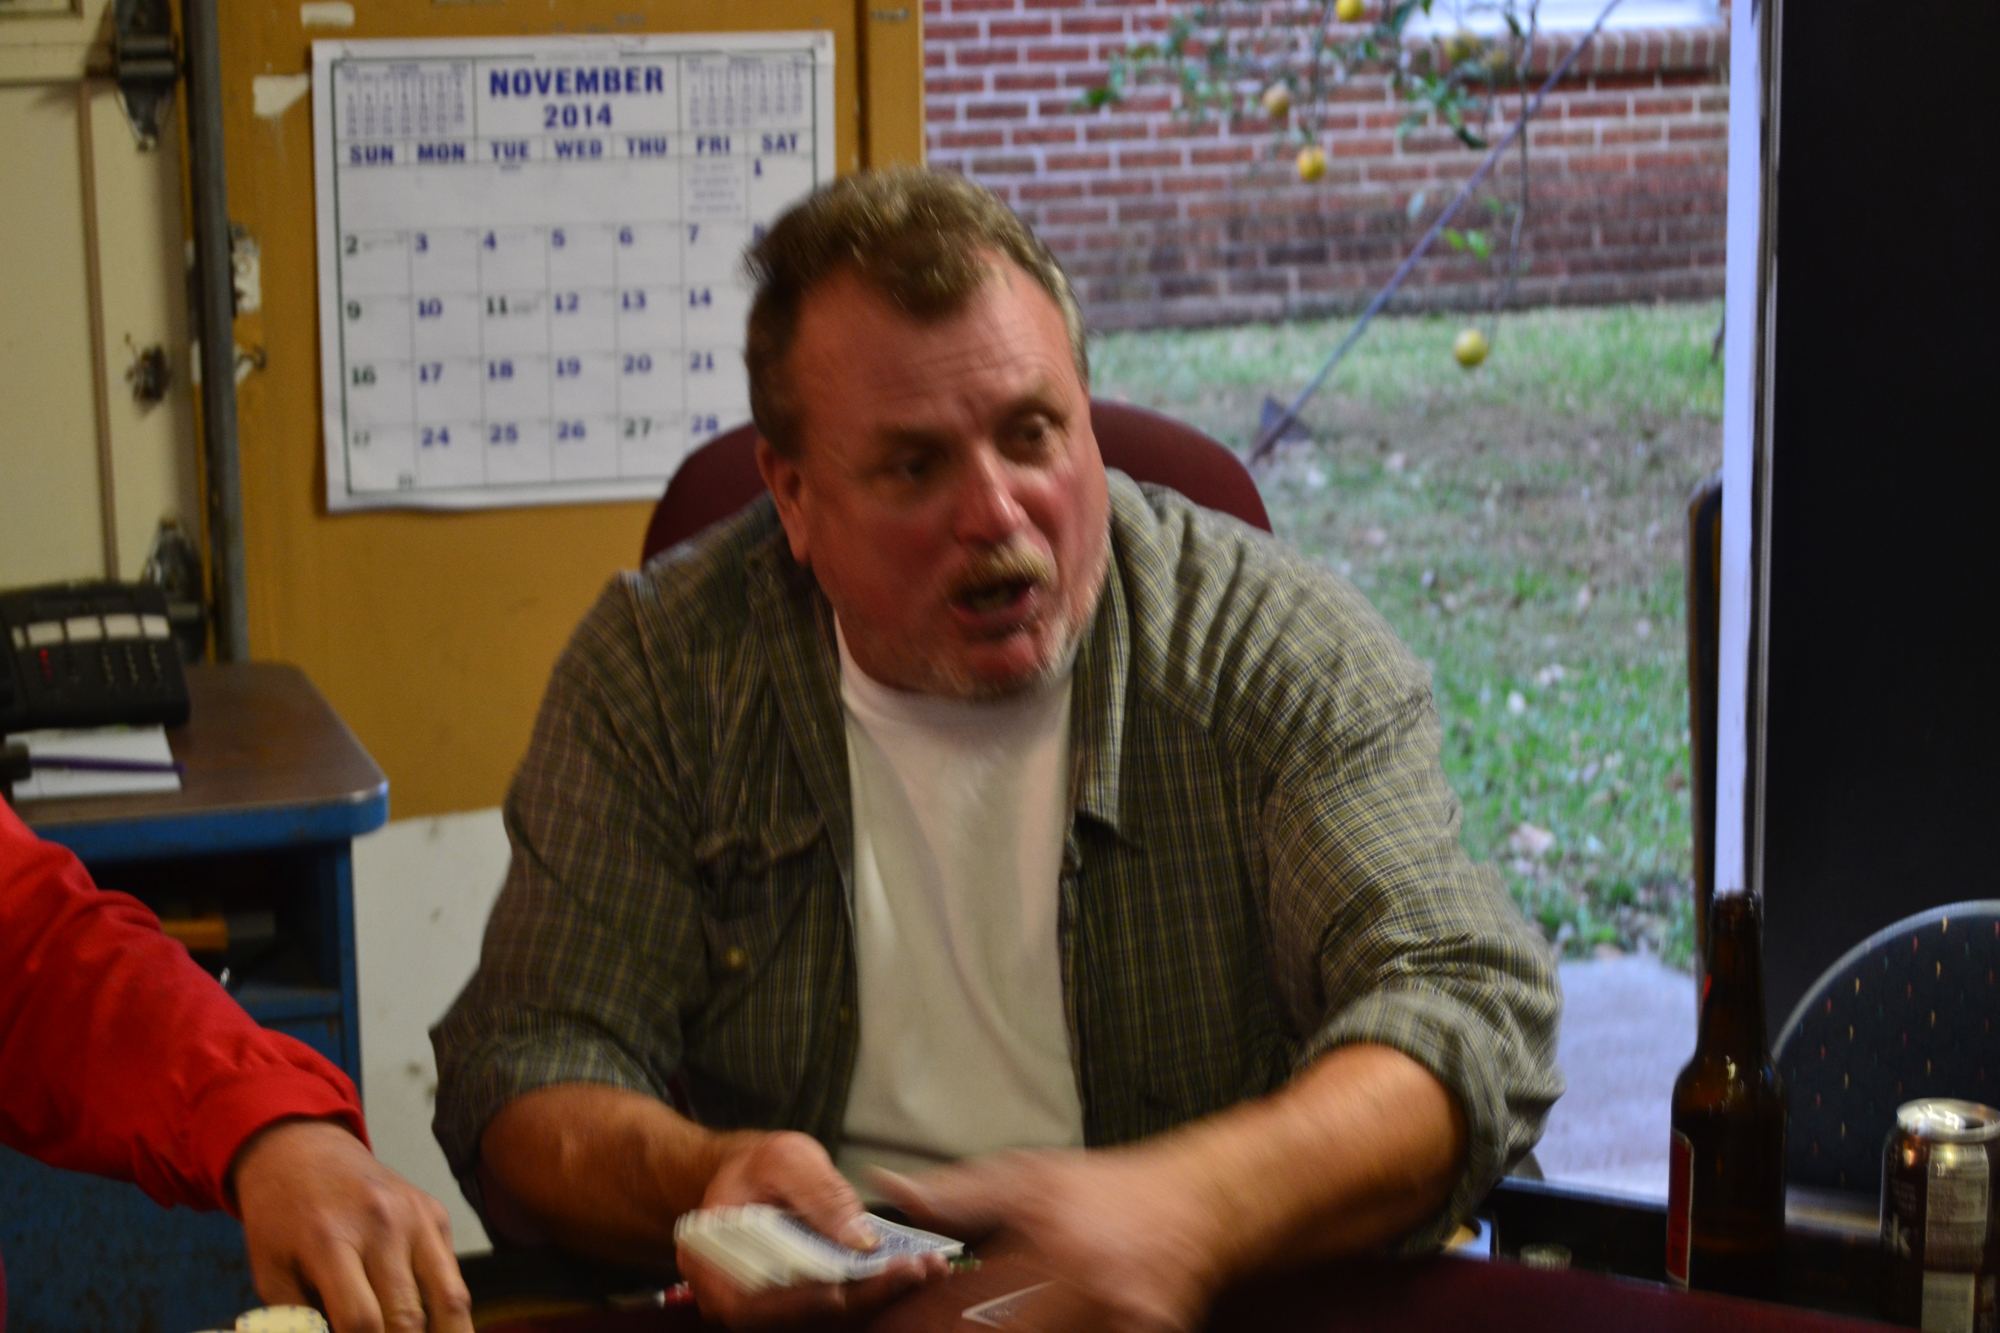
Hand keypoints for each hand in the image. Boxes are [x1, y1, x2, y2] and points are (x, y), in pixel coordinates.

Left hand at [231, 1118, 471, 1332]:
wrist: (304, 1151)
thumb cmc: (281, 1221)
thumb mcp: (270, 1273)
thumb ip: (298, 1323)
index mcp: (329, 1240)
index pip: (360, 1321)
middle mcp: (381, 1224)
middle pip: (409, 1317)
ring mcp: (415, 1216)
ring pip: (449, 1298)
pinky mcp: (435, 1213)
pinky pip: (452, 1275)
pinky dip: (450, 1314)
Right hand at [677, 1129, 946, 1327]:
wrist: (752, 1175)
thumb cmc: (758, 1165)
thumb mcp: (784, 1159)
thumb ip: (819, 1195)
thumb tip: (860, 1241)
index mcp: (713, 1268)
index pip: (757, 1304)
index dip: (804, 1301)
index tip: (850, 1286)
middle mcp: (737, 1301)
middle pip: (801, 1317)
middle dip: (863, 1297)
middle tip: (917, 1271)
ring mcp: (772, 1307)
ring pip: (828, 1315)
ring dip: (880, 1295)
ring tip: (928, 1269)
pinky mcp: (805, 1302)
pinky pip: (842, 1303)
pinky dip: (879, 1288)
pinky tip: (917, 1268)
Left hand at [875, 1148, 1225, 1332]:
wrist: (1196, 1207)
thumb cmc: (1103, 1191)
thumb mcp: (1028, 1178)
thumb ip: (957, 1195)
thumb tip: (890, 1190)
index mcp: (1047, 1237)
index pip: (960, 1301)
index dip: (914, 1323)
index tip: (880, 1325)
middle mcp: (1085, 1284)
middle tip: (911, 1330)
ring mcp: (1117, 1320)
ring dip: (998, 1332)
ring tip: (976, 1322)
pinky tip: (1042, 1322)